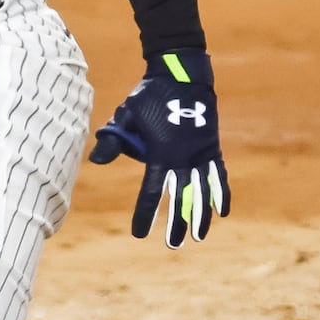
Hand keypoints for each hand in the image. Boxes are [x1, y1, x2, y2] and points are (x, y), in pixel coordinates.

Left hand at [89, 51, 227, 247]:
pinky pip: (219, 176)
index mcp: (162, 152)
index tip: (140, 233)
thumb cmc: (148, 96)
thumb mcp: (126, 115)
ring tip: (199, 236)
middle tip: (174, 245)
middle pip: (182, 197)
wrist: (181, 74)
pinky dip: (221, 194)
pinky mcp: (212, 147)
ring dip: (202, 215)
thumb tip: (96, 162)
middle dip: (178, 222)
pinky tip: (223, 212)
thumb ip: (114, 140)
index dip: (146, 213)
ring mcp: (202, 152)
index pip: (153, 191)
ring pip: (203, 191)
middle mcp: (185, 156)